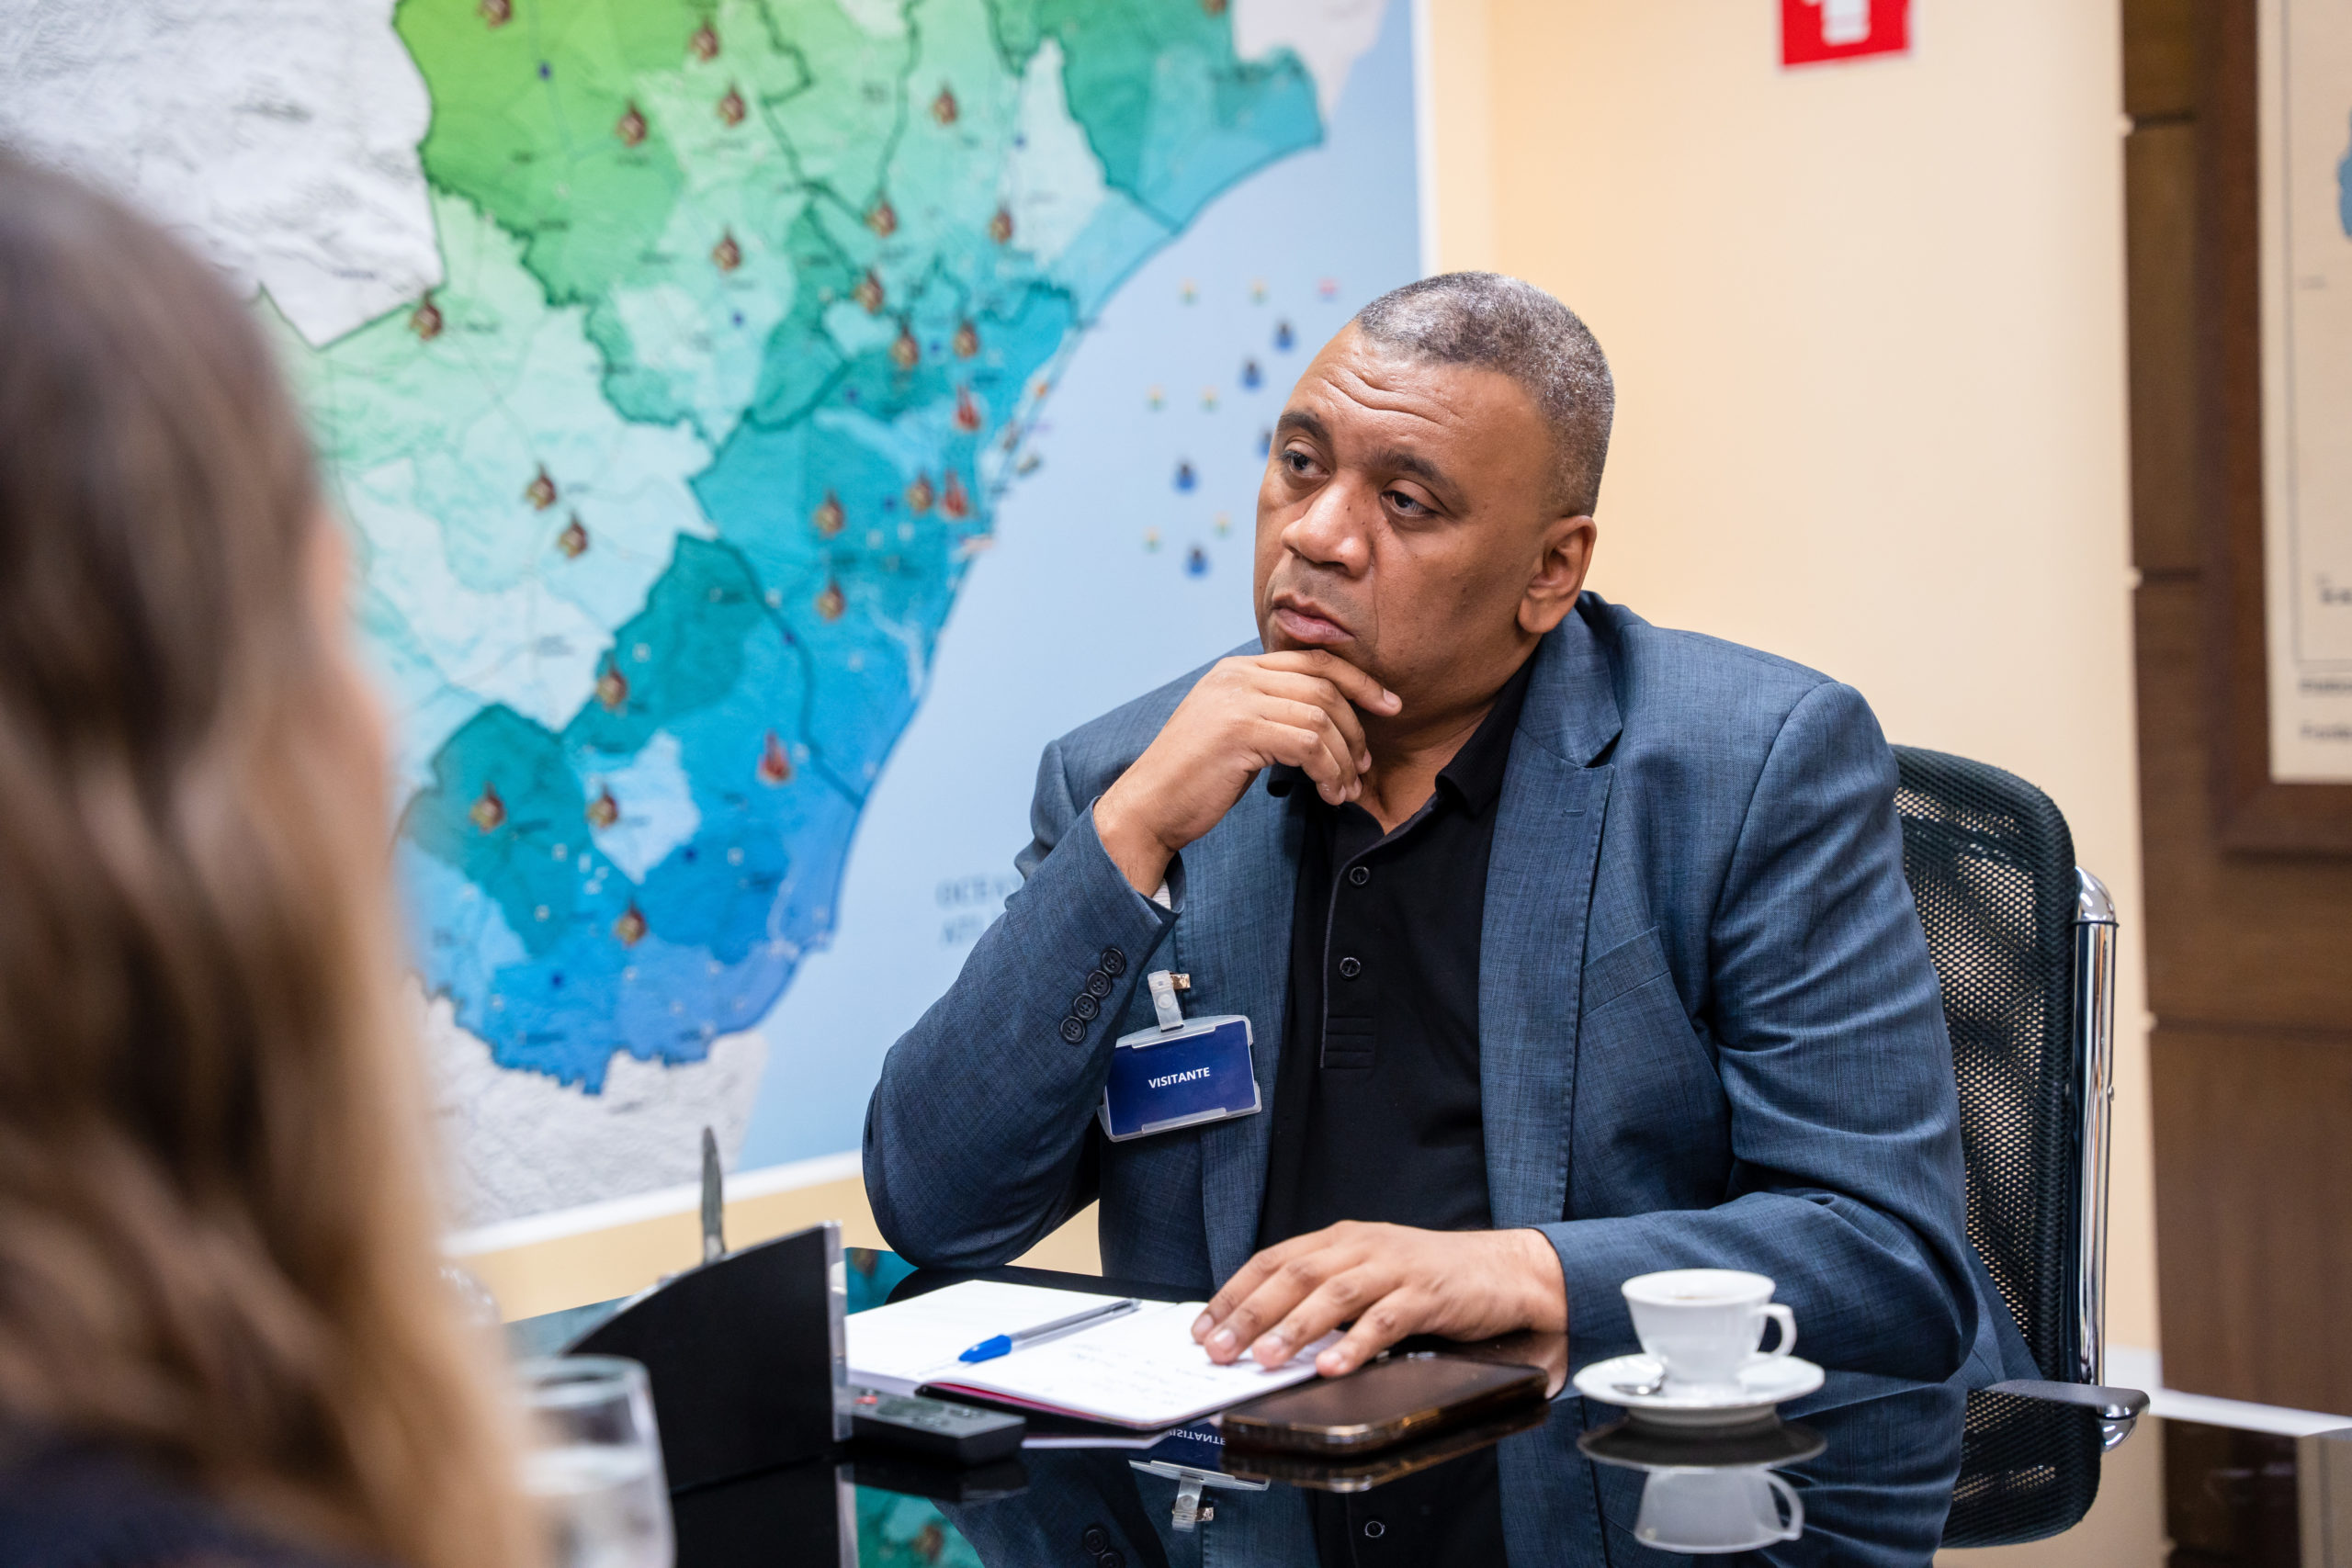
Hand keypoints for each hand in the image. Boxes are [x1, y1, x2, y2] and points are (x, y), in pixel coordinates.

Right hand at [1094, 651, 1399, 894]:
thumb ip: (1270, 711)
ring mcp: (1237, 700)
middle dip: (1357, 728)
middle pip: (1324, 687)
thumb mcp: (1233, 730)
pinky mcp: (1241, 731)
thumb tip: (1328, 719)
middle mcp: (1237, 675)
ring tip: (1345, 789)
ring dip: (1344, 760)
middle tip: (1365, 765)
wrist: (1148, 807)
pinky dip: (1329, 772)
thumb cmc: (1194, 778)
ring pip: (1322, 719)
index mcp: (1237, 669)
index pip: (1314, 661)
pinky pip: (1309, 745)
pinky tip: (1329, 794)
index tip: (1388, 704)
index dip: (1358, 681)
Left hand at [1190, 1221, 1567, 1377]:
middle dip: (1251, 1313)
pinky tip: (1334, 1366)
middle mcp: (1362, 1246)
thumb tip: (1266, 1333)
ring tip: (1265, 1359)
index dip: (1235, 1292)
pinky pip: (1386, 1319)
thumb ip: (1325, 1293)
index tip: (1204, 1327)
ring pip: (1334, 1294)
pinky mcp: (1427, 1294)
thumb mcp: (1369, 1274)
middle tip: (1219, 1349)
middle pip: (1294, 1274)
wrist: (1502, 1270)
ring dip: (1294, 1328)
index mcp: (1341, 1239)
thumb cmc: (1430, 1279)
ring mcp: (1395, 1267)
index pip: (1274, 1260)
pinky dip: (1356, 1343)